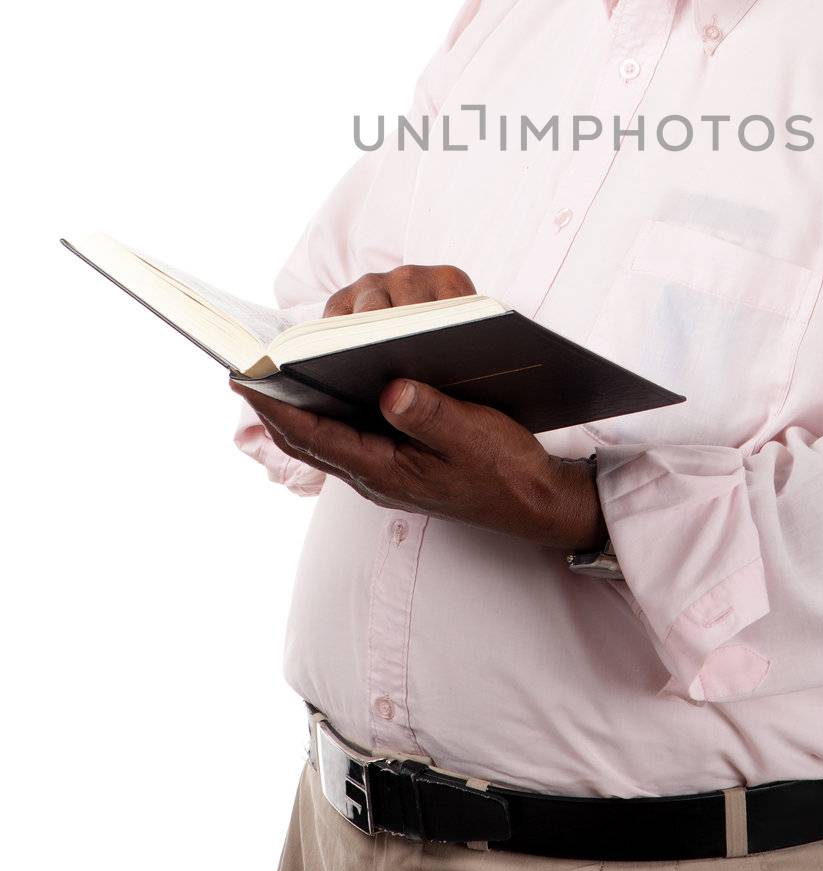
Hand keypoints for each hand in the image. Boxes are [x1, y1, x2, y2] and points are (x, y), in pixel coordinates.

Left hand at [232, 261, 605, 550]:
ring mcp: (382, 471)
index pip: (313, 436)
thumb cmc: (503, 469)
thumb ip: (431, 415)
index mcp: (384, 471)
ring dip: (295, 408)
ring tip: (275, 370)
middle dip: (272, 405)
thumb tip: (391, 390)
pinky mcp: (395, 462)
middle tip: (243, 368)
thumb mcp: (474, 436)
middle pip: (305, 439)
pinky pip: (345, 435)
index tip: (244, 375)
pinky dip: (326, 410)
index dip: (275, 406)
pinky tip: (328, 381)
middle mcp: (373, 474)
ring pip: (321, 438)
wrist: (530, 502)